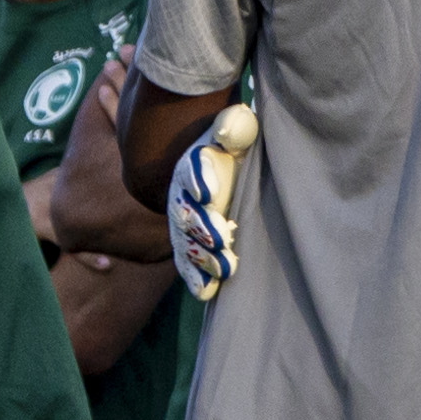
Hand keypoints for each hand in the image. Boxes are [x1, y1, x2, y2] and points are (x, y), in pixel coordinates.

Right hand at [165, 134, 234, 298]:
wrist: (216, 169)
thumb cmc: (231, 149)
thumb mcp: (236, 131)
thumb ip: (235, 127)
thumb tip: (230, 127)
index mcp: (194, 167)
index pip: (193, 171)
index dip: (198, 179)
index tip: (208, 191)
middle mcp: (184, 197)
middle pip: (187, 213)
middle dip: (202, 228)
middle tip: (220, 240)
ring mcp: (186, 225)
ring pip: (187, 243)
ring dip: (202, 258)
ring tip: (222, 270)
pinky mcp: (193, 246)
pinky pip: (189, 264)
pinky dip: (197, 279)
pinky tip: (207, 292)